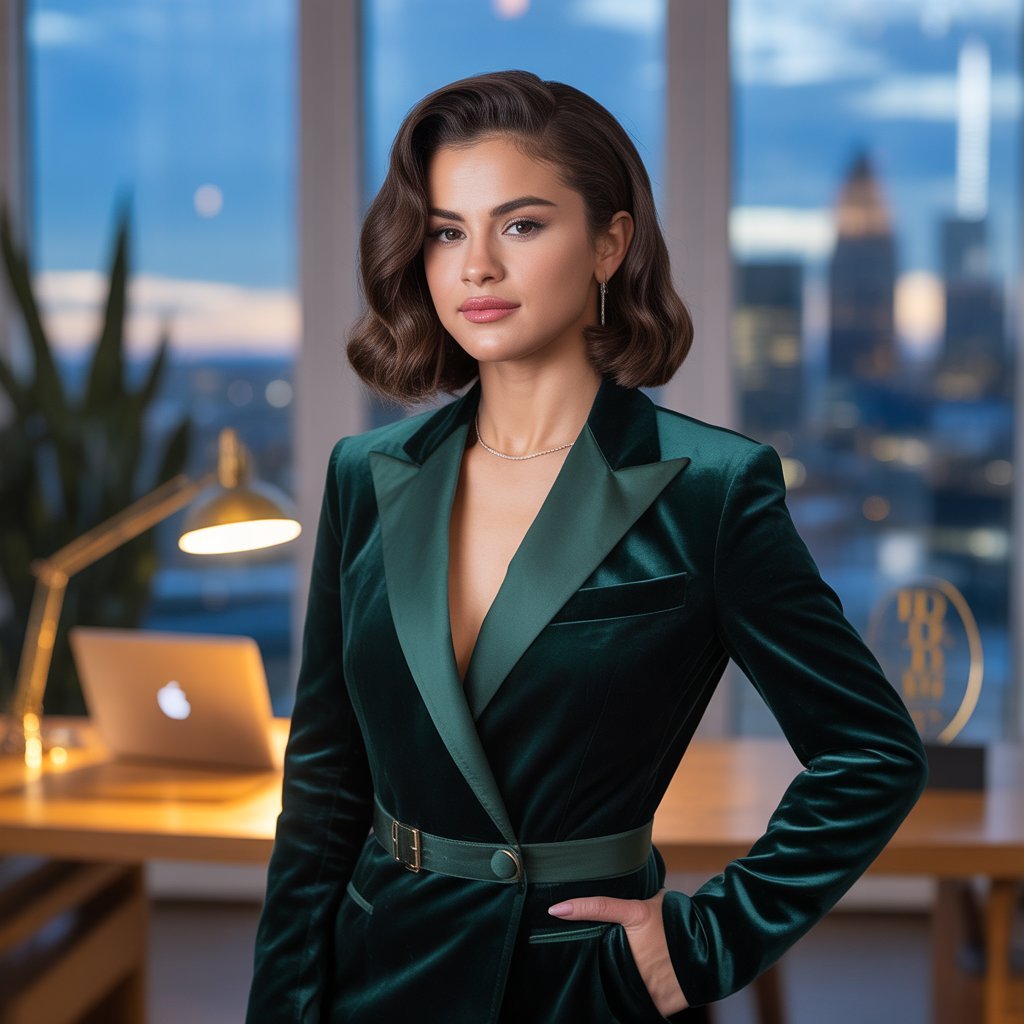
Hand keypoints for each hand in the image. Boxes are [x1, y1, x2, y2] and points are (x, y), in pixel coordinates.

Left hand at [548, 888, 688, 1015]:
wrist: (714, 951)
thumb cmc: (682, 922)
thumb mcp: (656, 904)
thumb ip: (632, 904)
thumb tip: (616, 888)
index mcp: (636, 917)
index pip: (600, 907)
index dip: (576, 907)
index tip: (554, 910)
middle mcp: (635, 947)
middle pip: (604, 952)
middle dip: (603, 953)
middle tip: (614, 950)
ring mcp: (642, 975)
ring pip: (616, 978)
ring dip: (617, 975)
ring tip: (632, 969)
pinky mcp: (653, 1001)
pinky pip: (633, 999)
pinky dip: (632, 994)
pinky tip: (641, 985)